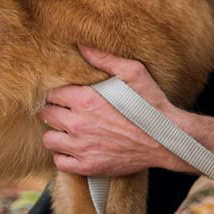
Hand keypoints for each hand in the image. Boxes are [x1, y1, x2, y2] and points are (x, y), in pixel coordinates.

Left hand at [39, 45, 186, 176]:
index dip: (58, 93)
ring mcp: (81, 147)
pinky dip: (64, 155)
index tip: (66, 95)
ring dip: (57, 133)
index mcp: (86, 99)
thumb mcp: (133, 72)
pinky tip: (76, 148)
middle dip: (55, 110)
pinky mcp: (87, 166)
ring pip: (49, 139)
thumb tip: (82, 46)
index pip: (53, 94)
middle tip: (67, 111)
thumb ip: (105, 59)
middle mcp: (78, 124)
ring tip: (69, 130)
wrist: (166, 139)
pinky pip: (59, 162)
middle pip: (47, 115)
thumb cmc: (151, 104)